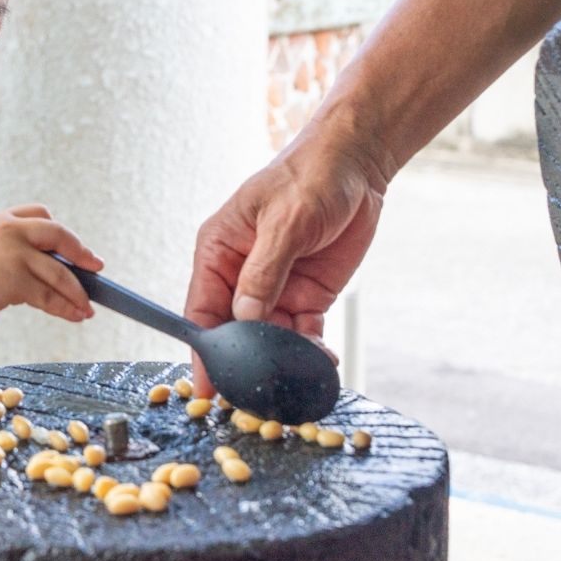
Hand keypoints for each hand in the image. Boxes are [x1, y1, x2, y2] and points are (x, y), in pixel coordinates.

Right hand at [0, 205, 102, 325]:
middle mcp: (12, 230)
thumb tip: (47, 269)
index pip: (43, 216)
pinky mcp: (13, 280)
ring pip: (58, 273)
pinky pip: (48, 295)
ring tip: (87, 308)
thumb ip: (12, 249)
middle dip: (82, 255)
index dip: (65, 236)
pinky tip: (75, 314)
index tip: (79, 251)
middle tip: (96, 270)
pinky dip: (65, 307)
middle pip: (59, 237)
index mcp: (4, 218)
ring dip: (77, 293)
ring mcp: (14, 254)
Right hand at [185, 118, 385, 396]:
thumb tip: (244, 318)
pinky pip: (303, 333)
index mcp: (218, 251)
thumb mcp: (284, 222)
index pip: (202, 309)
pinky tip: (321, 363)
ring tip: (294, 382)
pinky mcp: (306, 295)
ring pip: (269, 338)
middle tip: (254, 396)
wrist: (358, 165)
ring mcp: (274, 288)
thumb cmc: (311, 178)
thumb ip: (263, 272)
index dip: (203, 348)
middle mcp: (240, 275)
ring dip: (281, 361)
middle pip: (233, 331)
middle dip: (243, 361)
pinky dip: (310, 352)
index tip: (207, 385)